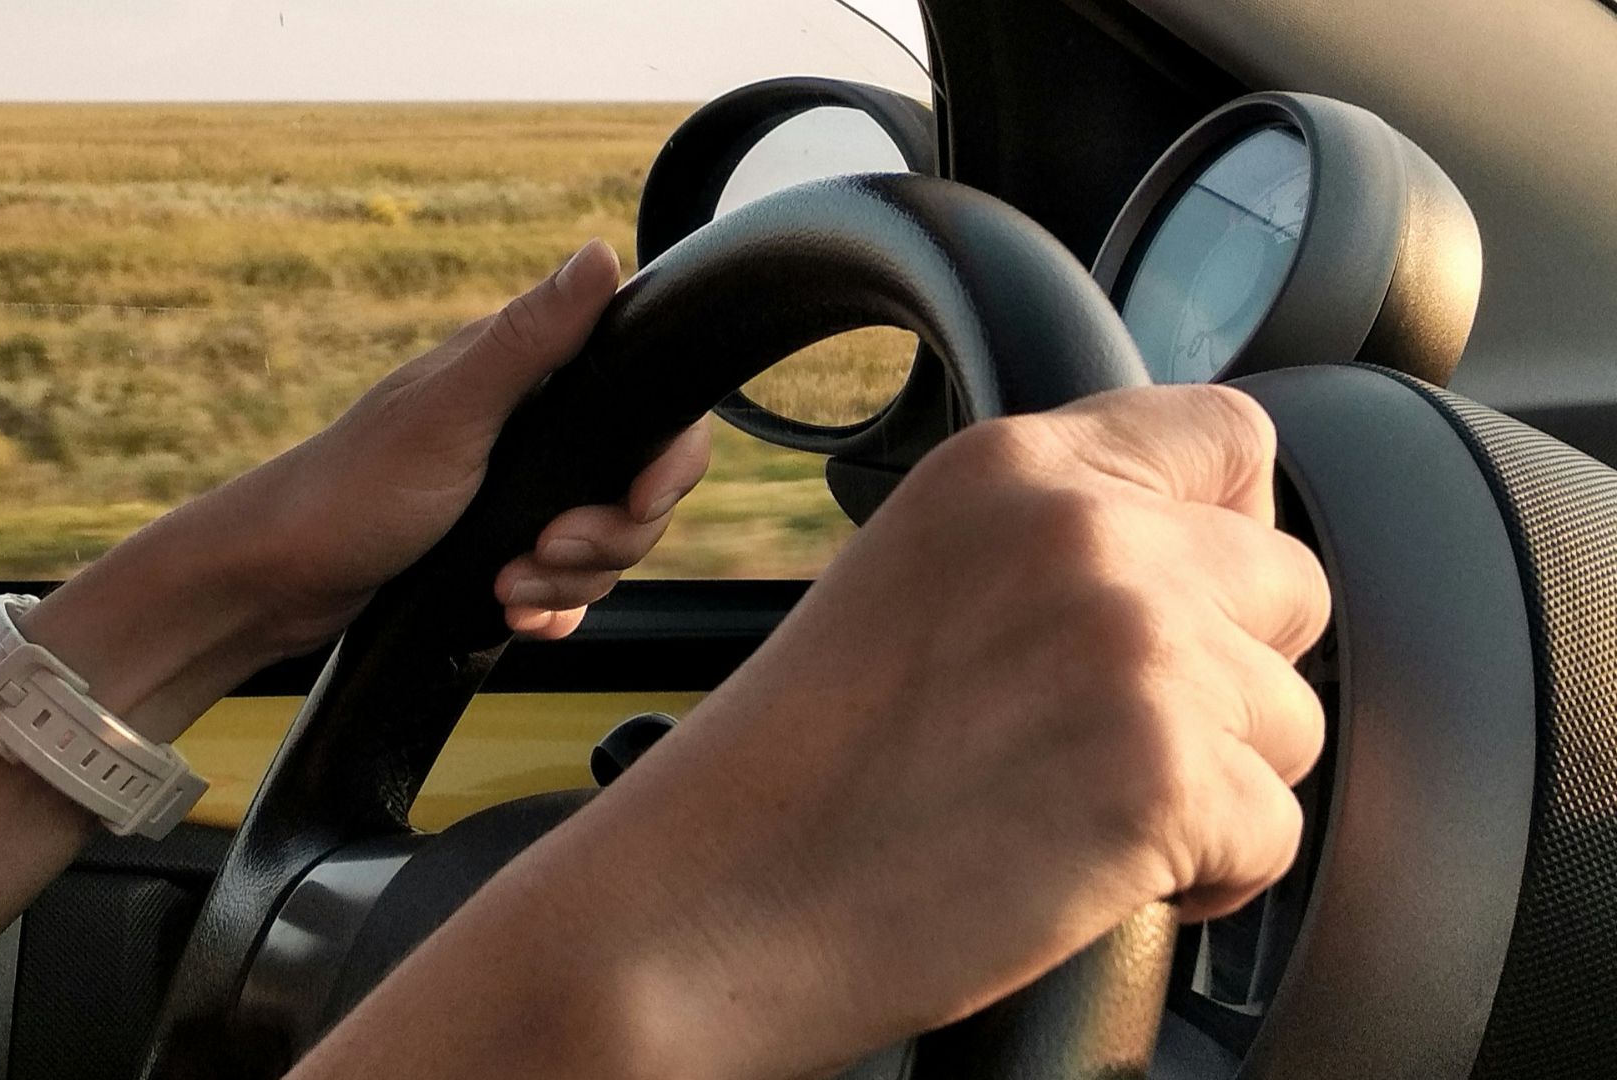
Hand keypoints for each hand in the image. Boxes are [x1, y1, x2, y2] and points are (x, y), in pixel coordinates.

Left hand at [21, 240, 708, 736]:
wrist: (275, 582)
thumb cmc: (350, 490)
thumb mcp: (450, 413)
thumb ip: (531, 339)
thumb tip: (600, 254)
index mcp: (526, 380)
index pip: (650, 411)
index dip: (665, 464)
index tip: (638, 500)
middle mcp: (532, 432)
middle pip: (637, 492)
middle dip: (606, 539)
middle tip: (543, 550)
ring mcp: (519, 496)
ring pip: (605, 548)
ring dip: (568, 581)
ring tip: (508, 587)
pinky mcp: (502, 551)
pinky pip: (567, 589)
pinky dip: (550, 608)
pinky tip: (512, 613)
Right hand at [308, 385, 1330, 1079]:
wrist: (713, 902)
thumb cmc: (795, 771)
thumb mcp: (917, 580)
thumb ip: (1056, 541)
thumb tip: (1199, 564)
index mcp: (1012, 467)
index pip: (1231, 437)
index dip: (1228, 532)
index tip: (1188, 607)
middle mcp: (1087, 533)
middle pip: (1288, 584)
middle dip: (1231, 674)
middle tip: (1110, 738)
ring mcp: (1134, 647)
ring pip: (1295, 720)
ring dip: (1219, 783)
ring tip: (1080, 815)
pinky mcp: (1164, 775)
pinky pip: (1278, 830)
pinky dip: (1208, 875)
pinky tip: (1089, 875)